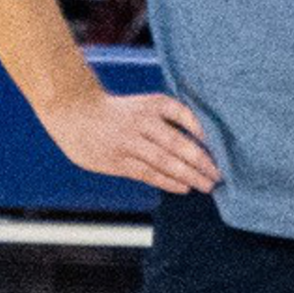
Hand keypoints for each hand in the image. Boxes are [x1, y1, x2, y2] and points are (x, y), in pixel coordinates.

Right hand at [46, 88, 221, 194]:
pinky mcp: (116, 160)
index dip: (201, 130)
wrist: (74, 112)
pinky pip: (147, 173)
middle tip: (218, 175)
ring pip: (162, 162)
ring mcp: (126, 142)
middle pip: (175, 144)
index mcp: (150, 105)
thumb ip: (173, 118)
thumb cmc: (121, 112)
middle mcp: (139, 122)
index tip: (219, 147)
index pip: (182, 115)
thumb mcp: (146, 104)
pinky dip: (168, 182)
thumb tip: (206, 142)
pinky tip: (184, 188)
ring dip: (188, 176)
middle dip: (200, 162)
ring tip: (207, 186)